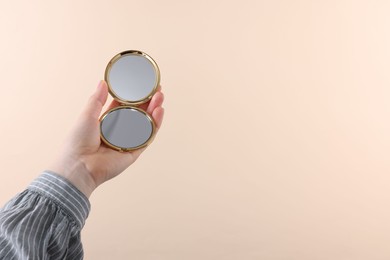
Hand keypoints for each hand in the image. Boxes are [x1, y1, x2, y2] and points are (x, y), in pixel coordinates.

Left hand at [48, 80, 164, 197]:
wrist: (79, 165)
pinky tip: (159, 111)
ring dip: (154, 110)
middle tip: (157, 89)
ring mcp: (128, 141)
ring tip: (160, 97)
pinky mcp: (135, 151)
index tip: (144, 85)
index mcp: (107, 121)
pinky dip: (155, 124)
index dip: (135, 96)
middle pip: (139, 113)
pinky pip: (148, 136)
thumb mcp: (87, 115)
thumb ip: (96, 99)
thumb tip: (103, 82)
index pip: (125, 105)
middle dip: (149, 101)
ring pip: (146, 123)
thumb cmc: (77, 141)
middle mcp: (119, 131)